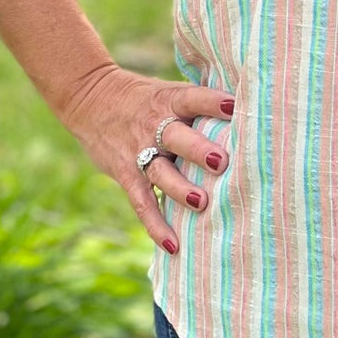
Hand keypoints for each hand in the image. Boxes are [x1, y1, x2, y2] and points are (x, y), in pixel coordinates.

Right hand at [58, 62, 234, 256]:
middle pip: (177, 137)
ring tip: (202, 203)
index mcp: (170, 101)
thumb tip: (247, 107)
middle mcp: (155, 126)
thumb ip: (200, 103)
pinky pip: (142, 202)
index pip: (193, 99)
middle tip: (222, 163)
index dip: (213, 102)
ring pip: (160, 172)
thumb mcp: (169, 91)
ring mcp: (139, 152)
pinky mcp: (127, 175)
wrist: (90, 100)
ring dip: (180, 188)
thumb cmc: (145, 98)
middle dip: (199, 150)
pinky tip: (173, 246)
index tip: (234, 106)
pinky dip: (156, 225)